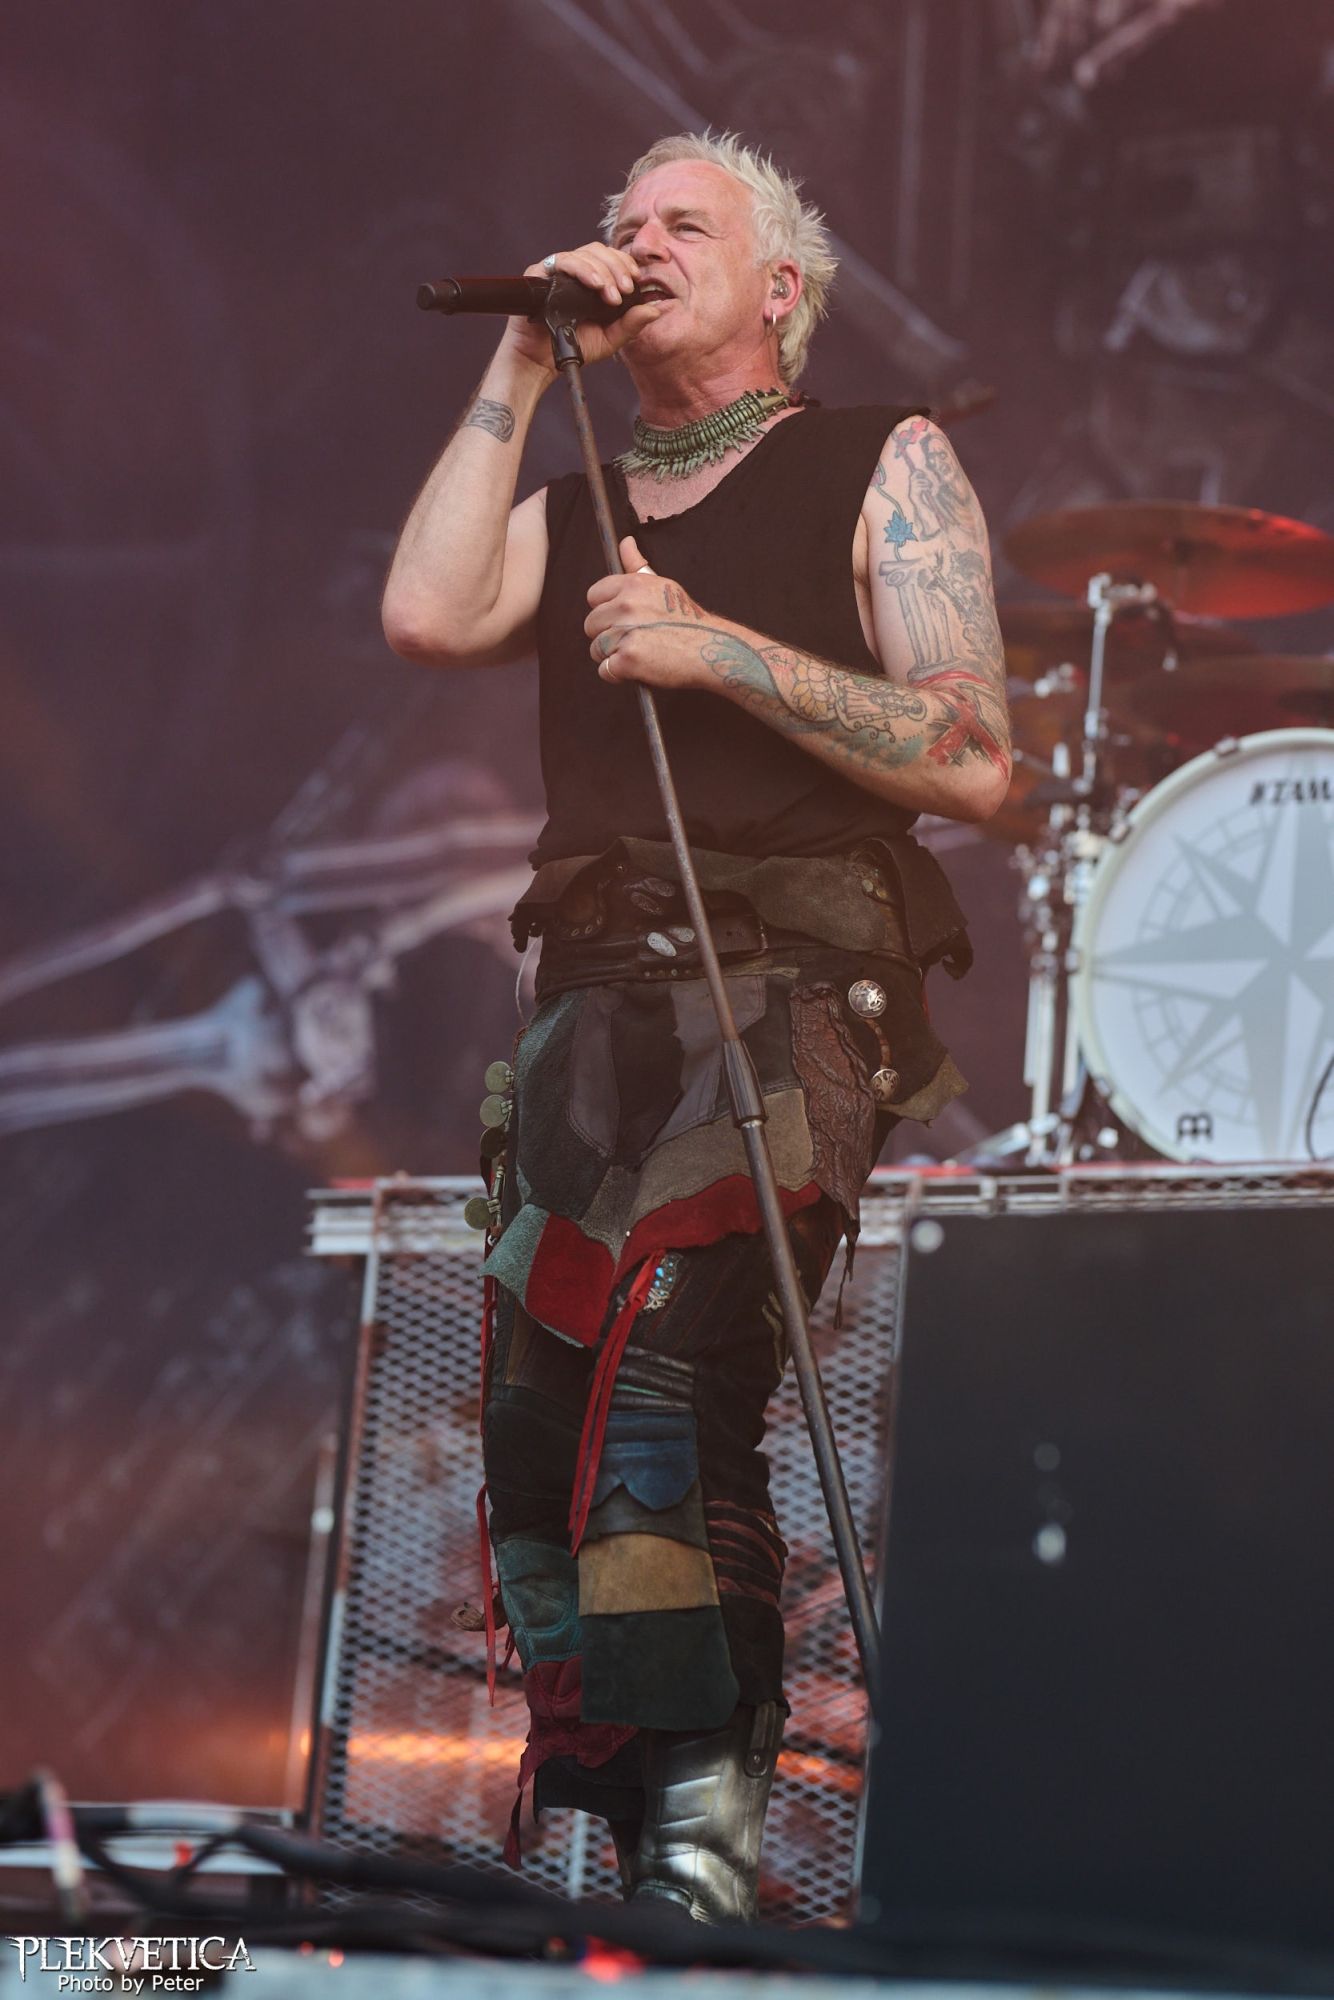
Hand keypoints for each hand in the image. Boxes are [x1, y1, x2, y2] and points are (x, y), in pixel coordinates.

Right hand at [500, 244, 663, 372]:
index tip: (636, 280)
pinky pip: (562, 261)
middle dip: (617, 268)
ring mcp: (557, 270)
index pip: (611, 258)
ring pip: (584, 253)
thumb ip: (631, 324)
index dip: (625, 263)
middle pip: (600, 251)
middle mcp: (575, 270)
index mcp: (592, 279)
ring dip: (602, 271)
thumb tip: (656, 309)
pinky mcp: (540, 273)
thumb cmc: (574, 346)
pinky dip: (582, 270)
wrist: (542, 360)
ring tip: (611, 295)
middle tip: (625, 290)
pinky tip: (595, 284)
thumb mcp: (610, 338)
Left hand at [585, 537, 717, 688]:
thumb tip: (625, 542)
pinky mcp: (628, 660)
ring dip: (612, 656)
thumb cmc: (688, 620)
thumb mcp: (663, 585)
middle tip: (633, 640)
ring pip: (596, 648)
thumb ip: (637, 565)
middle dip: (607, 635)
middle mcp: (627, 606)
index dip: (605, 610)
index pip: (594, 595)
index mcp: (633, 585)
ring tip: (639, 654)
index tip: (620, 619)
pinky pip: (605, 670)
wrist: (712, 649)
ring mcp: (625, 633)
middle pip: (591, 624)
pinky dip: (617, 674)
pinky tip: (637, 669)